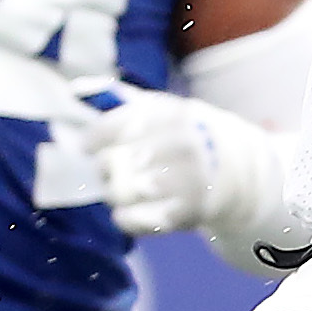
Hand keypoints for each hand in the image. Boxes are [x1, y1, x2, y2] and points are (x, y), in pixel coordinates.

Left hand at [89, 88, 281, 243]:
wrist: (235, 168)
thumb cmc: (179, 135)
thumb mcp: (158, 108)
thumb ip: (120, 99)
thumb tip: (76, 89)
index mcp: (172, 113)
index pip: (123, 124)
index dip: (97, 137)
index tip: (86, 147)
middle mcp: (184, 143)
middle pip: (125, 159)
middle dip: (106, 167)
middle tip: (104, 171)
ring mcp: (190, 179)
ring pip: (133, 191)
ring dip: (115, 193)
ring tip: (115, 191)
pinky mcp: (191, 211)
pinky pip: (146, 221)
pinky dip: (128, 220)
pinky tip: (123, 214)